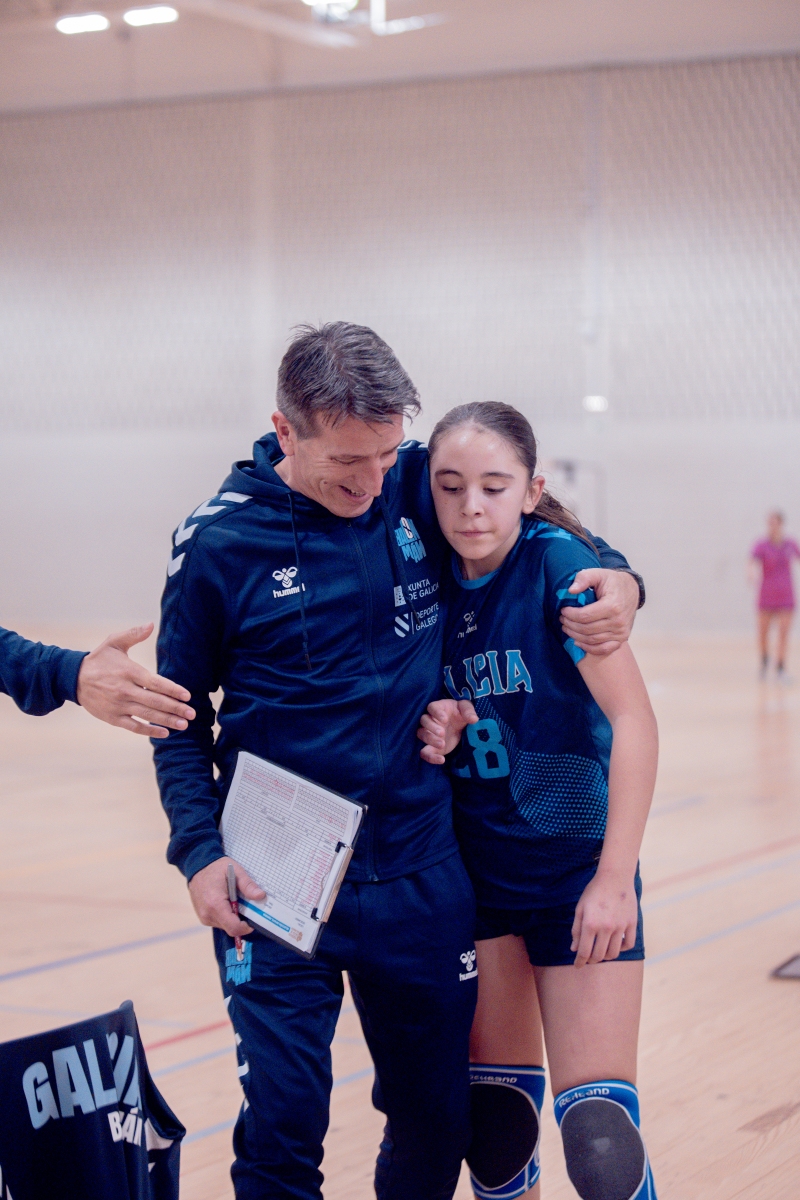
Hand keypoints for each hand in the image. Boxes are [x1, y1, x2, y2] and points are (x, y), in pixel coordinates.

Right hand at [76, 623, 195, 737]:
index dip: (173, 690)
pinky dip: (149, 731)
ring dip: (167, 721)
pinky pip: (134, 727)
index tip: (187, 696)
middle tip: (192, 714)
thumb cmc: (98, 659)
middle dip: (176, 708)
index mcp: (129, 672)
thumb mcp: (114, 642)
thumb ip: (134, 634)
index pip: (156, 682)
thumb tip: (151, 624)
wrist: (73, 678)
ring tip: (184, 725)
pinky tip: (164, 733)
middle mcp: (125, 690)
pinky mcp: (113, 717)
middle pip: (156, 701)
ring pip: (148, 715)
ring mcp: (119, 705)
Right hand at [188, 856, 265, 935]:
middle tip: (247, 907)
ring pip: (225, 926)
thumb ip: (247, 885)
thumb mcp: (235, 871)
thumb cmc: (216, 867)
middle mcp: (208, 914)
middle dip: (241, 921)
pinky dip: (226, 916)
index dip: (246, 927)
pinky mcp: (203, 917)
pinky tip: (227, 903)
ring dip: (234, 918)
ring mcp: (204, 917)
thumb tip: (261, 896)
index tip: (254, 920)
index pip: (233, 927)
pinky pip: (219, 922)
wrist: (197, 865)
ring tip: (236, 901)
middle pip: (231, 928)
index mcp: (216, 904)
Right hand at [417, 699, 477, 764]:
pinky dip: (430, 757)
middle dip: (432, 727)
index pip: (432, 707)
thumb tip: (474, 719)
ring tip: (442, 744)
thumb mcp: (466, 708)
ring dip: (430, 739)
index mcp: (438, 708)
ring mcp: (428, 733)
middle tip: (442, 733)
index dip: (436, 713)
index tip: (445, 719)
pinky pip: (425, 752)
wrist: (459, 726)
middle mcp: (430, 719)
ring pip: (421, 734)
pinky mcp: (431, 746)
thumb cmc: (460, 713)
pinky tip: (441, 760)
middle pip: (423, 721)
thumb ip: (469, 712)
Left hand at [560, 569, 638, 655]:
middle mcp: (618, 621)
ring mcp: (621, 632)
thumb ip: (584, 578)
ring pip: (592, 640)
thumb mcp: (598, 573)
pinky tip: (577, 642)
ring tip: (566, 628)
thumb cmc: (612, 582)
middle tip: (562, 619)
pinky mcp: (622, 638)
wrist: (631, 590)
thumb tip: (571, 591)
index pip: (584, 616)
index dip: (570, 615)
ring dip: (575, 636)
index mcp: (612, 606)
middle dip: (570, 625)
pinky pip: (603, 649)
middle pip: (586, 629)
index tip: (563, 610)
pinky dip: (589, 648)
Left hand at [571, 871, 637, 966]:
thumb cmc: (594, 891)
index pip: (584, 952)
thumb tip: (574, 949)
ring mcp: (620, 926)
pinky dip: (621, 948)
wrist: (615, 877)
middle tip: (588, 958)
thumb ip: (576, 930)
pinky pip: (628, 944)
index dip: (580, 962)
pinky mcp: (632, 923)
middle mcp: (606, 927)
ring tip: (601, 952)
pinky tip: (615, 944)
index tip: (578, 966)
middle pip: (599, 955)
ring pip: (614, 953)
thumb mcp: (580, 908)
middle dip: (592, 960)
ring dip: (605, 956)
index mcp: (590, 923)